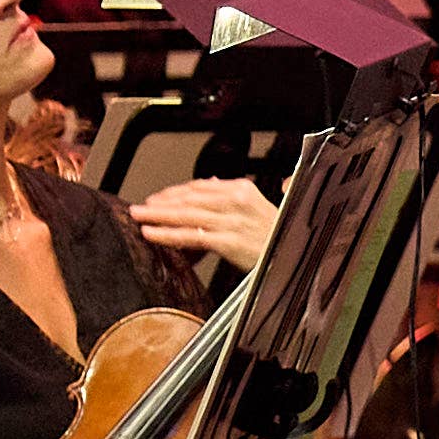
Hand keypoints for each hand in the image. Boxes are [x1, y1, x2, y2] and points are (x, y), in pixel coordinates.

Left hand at [130, 176, 279, 272]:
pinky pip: (191, 236)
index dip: (176, 191)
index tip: (159, 197)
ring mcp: (232, 222)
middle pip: (190, 198)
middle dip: (161, 202)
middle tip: (139, 206)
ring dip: (157, 215)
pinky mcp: (228, 242)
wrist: (299, 258)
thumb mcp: (259, 207)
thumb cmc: (279, 235)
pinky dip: (167, 234)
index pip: (202, 185)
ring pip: (186, 215)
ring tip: (139, 217)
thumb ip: (233, 193)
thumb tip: (209, 181)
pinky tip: (152, 234)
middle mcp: (237, 202)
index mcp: (245, 189)